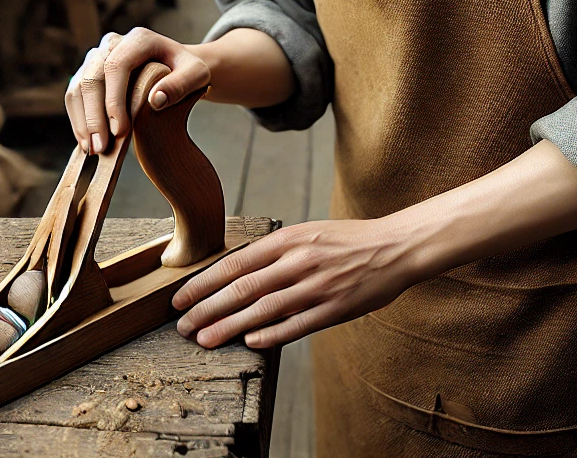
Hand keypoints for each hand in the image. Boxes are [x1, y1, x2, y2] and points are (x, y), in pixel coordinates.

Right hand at [63, 27, 210, 154]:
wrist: (177, 67)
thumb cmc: (187, 71)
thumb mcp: (197, 75)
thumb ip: (181, 85)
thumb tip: (155, 101)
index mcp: (138, 39)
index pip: (116, 66)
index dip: (114, 100)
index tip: (121, 131)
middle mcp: (112, 44)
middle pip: (92, 77)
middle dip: (94, 116)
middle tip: (101, 148)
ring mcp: (96, 57)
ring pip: (78, 87)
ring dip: (82, 121)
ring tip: (92, 150)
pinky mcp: (88, 72)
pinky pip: (75, 96)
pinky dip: (79, 120)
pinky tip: (86, 142)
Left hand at [172, 217, 424, 349]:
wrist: (395, 247)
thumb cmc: (347, 241)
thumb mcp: (307, 233)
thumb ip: (275, 252)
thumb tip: (236, 272)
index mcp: (288, 239)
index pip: (235, 263)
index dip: (204, 283)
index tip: (180, 299)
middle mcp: (299, 261)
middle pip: (242, 288)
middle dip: (207, 309)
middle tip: (182, 326)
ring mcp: (317, 286)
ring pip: (264, 309)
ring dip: (230, 326)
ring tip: (205, 340)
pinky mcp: (335, 308)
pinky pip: (298, 324)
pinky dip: (272, 335)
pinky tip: (250, 343)